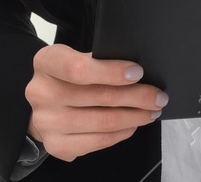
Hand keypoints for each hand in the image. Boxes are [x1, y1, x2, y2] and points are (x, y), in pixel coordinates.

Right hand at [25, 44, 166, 161]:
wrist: (47, 102)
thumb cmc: (71, 76)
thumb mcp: (81, 57)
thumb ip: (103, 60)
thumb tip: (141, 73)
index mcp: (46, 62)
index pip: (78, 68)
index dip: (112, 72)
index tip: (138, 72)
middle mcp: (40, 93)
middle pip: (99, 96)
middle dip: (138, 96)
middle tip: (159, 96)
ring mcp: (45, 122)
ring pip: (103, 122)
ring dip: (135, 116)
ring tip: (152, 111)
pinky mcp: (55, 144)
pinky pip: (98, 141)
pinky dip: (122, 133)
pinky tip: (133, 124)